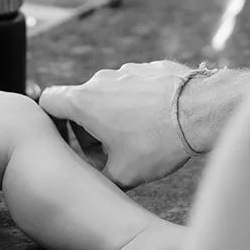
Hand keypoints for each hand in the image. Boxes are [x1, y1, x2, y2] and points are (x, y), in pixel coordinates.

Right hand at [39, 60, 192, 187]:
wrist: (201, 113)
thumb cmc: (158, 143)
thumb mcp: (123, 174)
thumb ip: (98, 176)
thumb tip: (95, 181)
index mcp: (85, 102)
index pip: (48, 101)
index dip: (52, 121)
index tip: (69, 139)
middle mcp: (101, 80)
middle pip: (82, 102)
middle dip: (91, 127)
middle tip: (111, 152)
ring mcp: (127, 70)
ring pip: (111, 94)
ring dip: (117, 114)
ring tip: (141, 138)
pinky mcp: (151, 68)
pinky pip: (136, 86)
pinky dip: (141, 102)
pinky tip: (159, 122)